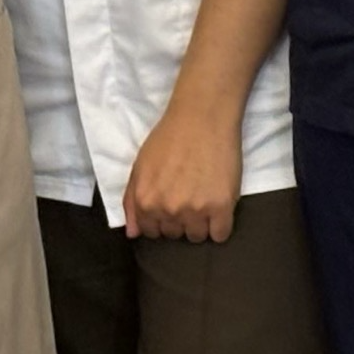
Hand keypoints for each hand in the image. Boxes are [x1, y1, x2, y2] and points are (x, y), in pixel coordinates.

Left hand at [124, 98, 242, 242]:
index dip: (161, 218)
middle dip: (180, 219)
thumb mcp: (139, 166)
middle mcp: (168, 211)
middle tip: (189, 194)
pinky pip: (220, 234)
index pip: (152, 232)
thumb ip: (131, 201)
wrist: (202, 117)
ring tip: (205, 197)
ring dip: (201, 223)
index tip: (171, 203)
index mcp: (145, 202)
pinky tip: (219, 206)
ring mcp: (195, 211)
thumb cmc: (169, 137)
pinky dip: (220, 225)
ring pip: (197, 236)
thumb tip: (133, 234)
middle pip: (175, 234)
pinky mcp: (221, 207)